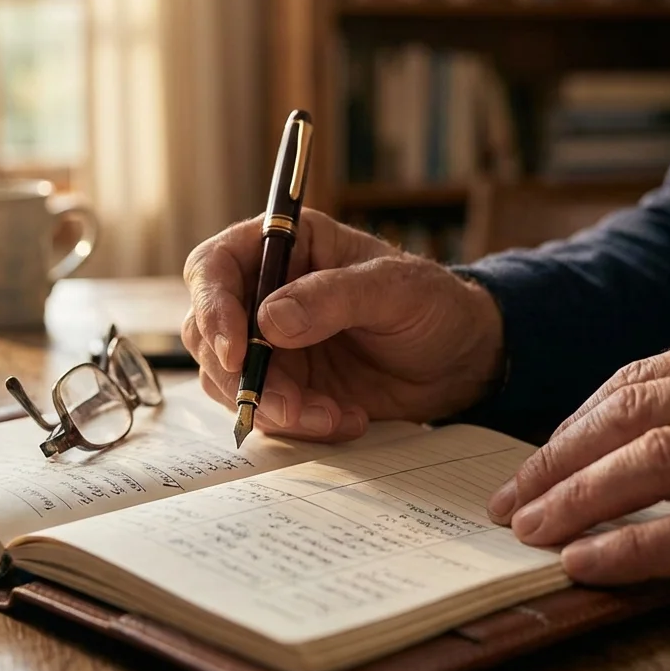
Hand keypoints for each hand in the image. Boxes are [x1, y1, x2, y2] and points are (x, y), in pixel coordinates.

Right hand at [182, 209, 503, 440]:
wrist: (462, 360)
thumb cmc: (433, 305)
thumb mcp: (394, 289)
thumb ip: (332, 298)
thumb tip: (270, 321)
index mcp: (285, 246)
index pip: (214, 266)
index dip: (211, 305)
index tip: (234, 349)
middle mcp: (266, 293)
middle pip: (208, 331)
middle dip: (242, 374)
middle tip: (289, 404)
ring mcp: (272, 344)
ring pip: (229, 379)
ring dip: (273, 406)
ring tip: (331, 416)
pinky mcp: (287, 386)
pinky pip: (265, 410)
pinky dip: (298, 424)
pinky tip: (345, 420)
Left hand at [487, 319, 669, 613]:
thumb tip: (626, 450)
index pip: (642, 376)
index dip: (574, 424)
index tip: (532, 464)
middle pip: (635, 411)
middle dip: (557, 460)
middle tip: (510, 501)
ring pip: (660, 461)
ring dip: (580, 500)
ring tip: (533, 532)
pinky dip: (637, 548)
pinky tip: (593, 565)